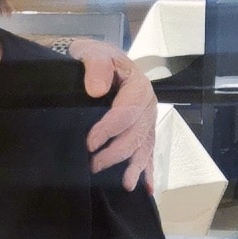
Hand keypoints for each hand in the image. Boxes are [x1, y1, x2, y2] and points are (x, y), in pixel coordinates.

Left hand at [68, 38, 155, 192]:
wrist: (97, 60)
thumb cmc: (94, 57)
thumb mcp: (92, 52)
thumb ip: (96, 65)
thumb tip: (96, 89)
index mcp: (138, 87)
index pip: (125, 112)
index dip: (108, 129)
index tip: (90, 143)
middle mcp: (148, 105)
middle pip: (135, 134)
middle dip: (115, 152)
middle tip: (93, 165)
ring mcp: (147, 120)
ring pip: (143, 146)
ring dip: (134, 166)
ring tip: (125, 184)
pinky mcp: (142, 129)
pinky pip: (148, 151)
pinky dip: (147, 169)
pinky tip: (146, 186)